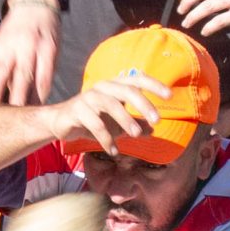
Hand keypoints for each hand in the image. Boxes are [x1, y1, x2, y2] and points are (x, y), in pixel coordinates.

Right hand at [0, 0, 59, 105]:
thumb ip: (46, 70)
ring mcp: (8, 47)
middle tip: (14, 117)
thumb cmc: (46, 31)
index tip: (35, 113)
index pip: (42, 77)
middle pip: (21, 77)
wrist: (32, 4)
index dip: (39, 96)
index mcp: (45, 48)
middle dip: (18, 98)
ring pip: (0, 73)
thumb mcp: (53, 47)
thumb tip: (38, 99)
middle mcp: (25, 48)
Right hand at [48, 74, 162, 155]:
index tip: (170, 96)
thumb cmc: (92, 119)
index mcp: (114, 85)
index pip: (137, 79)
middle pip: (127, 91)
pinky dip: (106, 138)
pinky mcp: (76, 111)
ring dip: (126, 121)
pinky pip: (95, 124)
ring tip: (135, 135)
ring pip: (111, 105)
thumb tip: (153, 130)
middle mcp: (102, 87)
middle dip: (144, 105)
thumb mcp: (116, 122)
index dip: (154, 85)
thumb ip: (134, 123)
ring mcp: (88, 98)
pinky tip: (113, 150)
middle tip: (157, 121)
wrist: (59, 122)